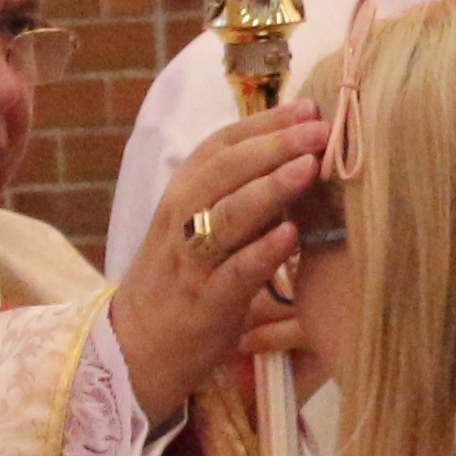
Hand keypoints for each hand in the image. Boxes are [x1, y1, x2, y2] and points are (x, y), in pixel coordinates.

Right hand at [111, 110, 327, 422]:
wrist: (136, 348)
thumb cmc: (180, 280)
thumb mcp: (198, 227)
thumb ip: (238, 194)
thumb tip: (296, 157)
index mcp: (182, 194)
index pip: (221, 145)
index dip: (264, 123)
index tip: (308, 106)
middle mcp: (181, 219)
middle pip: (225, 171)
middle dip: (274, 145)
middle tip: (319, 129)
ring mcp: (191, 262)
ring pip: (227, 216)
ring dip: (270, 189)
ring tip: (309, 168)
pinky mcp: (204, 304)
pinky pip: (234, 273)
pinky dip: (261, 253)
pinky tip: (291, 236)